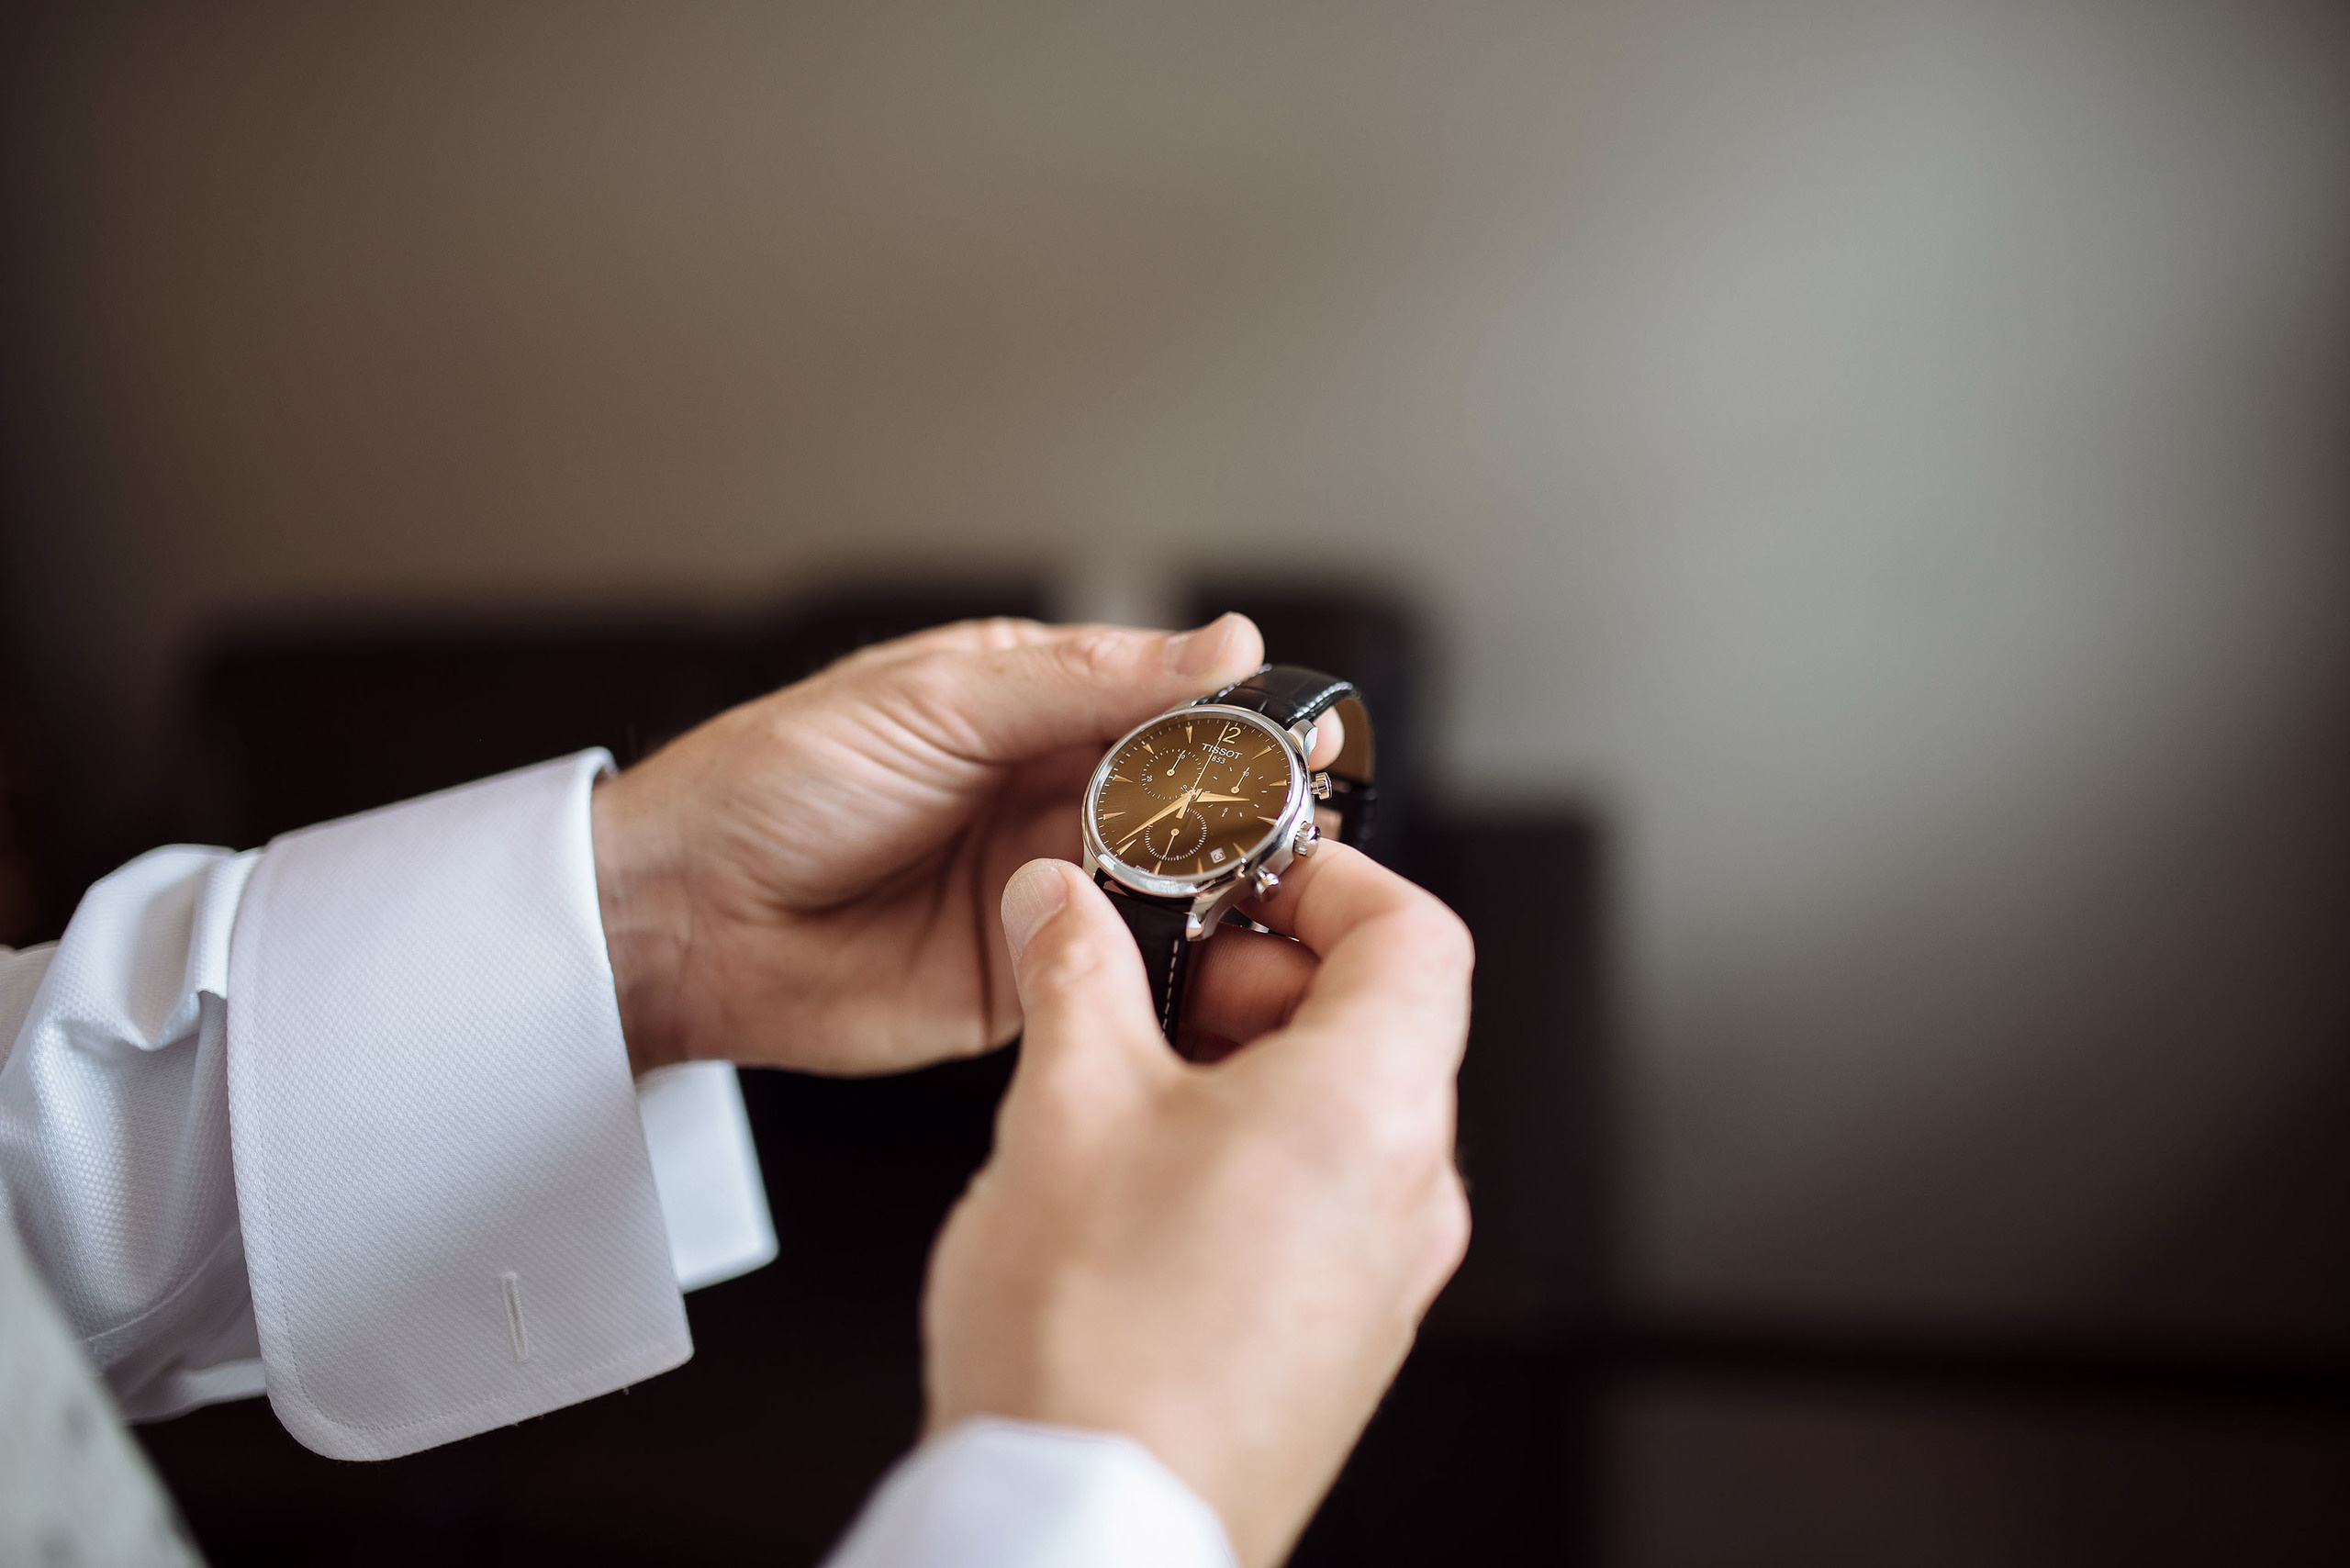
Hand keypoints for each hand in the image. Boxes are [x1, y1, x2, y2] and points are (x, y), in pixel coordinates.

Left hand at [590, 614, 1277, 1074]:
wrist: (679, 916)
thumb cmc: (773, 781)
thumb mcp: (938, 699)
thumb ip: (1083, 681)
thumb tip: (1223, 643)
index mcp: (1035, 704)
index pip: (1172, 703)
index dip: (1243, 722)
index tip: (1309, 737)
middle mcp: (1052, 795)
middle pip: (1192, 802)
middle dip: (1249, 814)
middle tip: (1303, 828)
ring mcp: (1047, 890)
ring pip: (1176, 891)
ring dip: (1222, 894)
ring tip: (1271, 895)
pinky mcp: (1029, 979)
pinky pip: (1123, 974)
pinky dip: (1171, 972)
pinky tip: (1210, 962)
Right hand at [920, 845, 1472, 1565]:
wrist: (1089, 1532)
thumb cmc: (1098, 1349)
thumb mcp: (1065, 1104)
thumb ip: (1073, 971)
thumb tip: (1062, 905)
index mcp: (1374, 1105)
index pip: (1414, 930)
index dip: (1326, 876)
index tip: (1239, 872)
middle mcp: (1410, 1193)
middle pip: (1377, 1019)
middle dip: (1256, 973)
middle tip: (1146, 974)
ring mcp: (1384, 1279)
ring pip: (1341, 1114)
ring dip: (1241, 1064)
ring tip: (1121, 1079)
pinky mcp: (1339, 1343)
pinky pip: (1321, 1201)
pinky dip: (1247, 1151)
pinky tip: (1138, 1180)